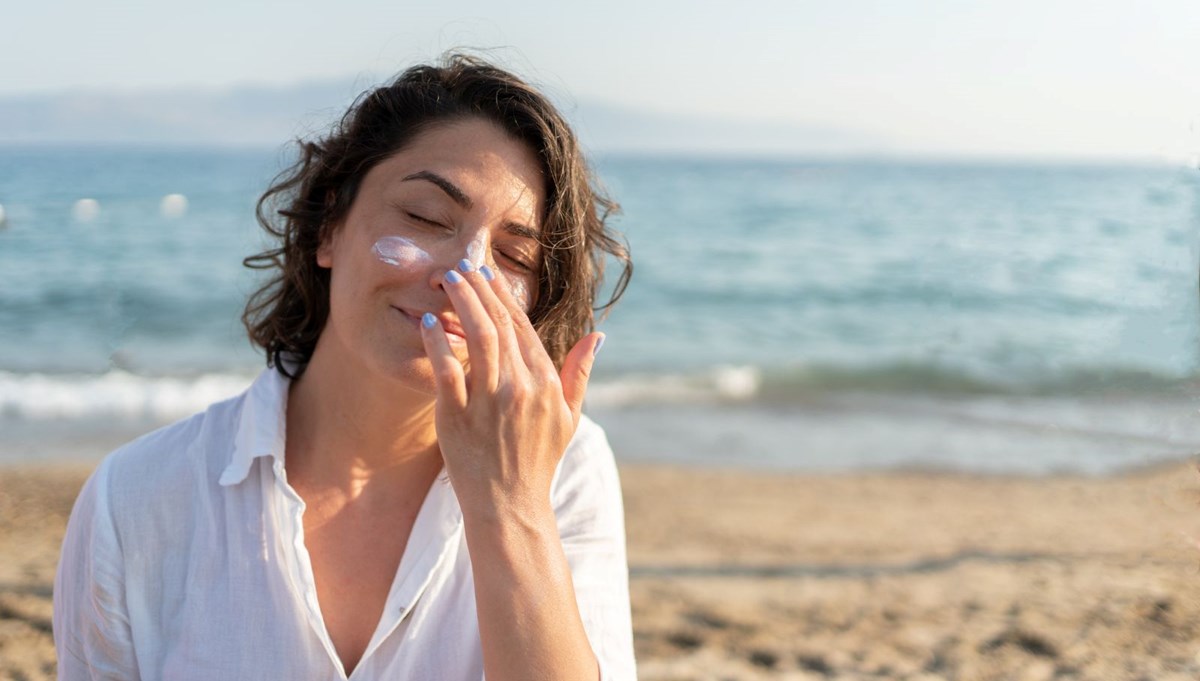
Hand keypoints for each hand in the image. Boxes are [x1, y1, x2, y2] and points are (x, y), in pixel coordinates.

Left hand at [419, 260, 603, 518]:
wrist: (511, 507)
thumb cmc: (539, 461)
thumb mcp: (568, 418)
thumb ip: (580, 373)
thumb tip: (598, 336)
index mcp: (546, 384)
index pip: (523, 328)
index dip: (504, 297)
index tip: (488, 274)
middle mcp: (520, 388)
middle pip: (498, 325)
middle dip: (479, 290)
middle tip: (461, 266)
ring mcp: (488, 402)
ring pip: (476, 338)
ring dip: (461, 304)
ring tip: (447, 281)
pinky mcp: (457, 418)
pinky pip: (446, 371)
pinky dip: (438, 343)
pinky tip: (429, 323)